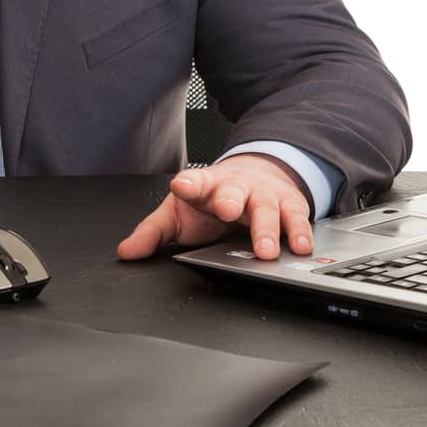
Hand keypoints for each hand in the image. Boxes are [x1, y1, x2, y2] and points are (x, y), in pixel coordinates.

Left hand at [116, 153, 312, 261]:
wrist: (256, 174)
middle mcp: (236, 188)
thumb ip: (153, 232)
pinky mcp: (289, 205)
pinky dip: (300, 234)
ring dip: (266, 229)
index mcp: (204, 187)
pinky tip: (301, 248)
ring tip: (265, 250)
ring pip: (267, 209)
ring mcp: (264, 195)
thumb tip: (126, 252)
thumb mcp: (179, 212)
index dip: (187, 184)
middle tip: (227, 210)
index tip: (181, 185)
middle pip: (233, 191)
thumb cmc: (213, 198)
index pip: (193, 181)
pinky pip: (297, 219)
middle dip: (230, 199)